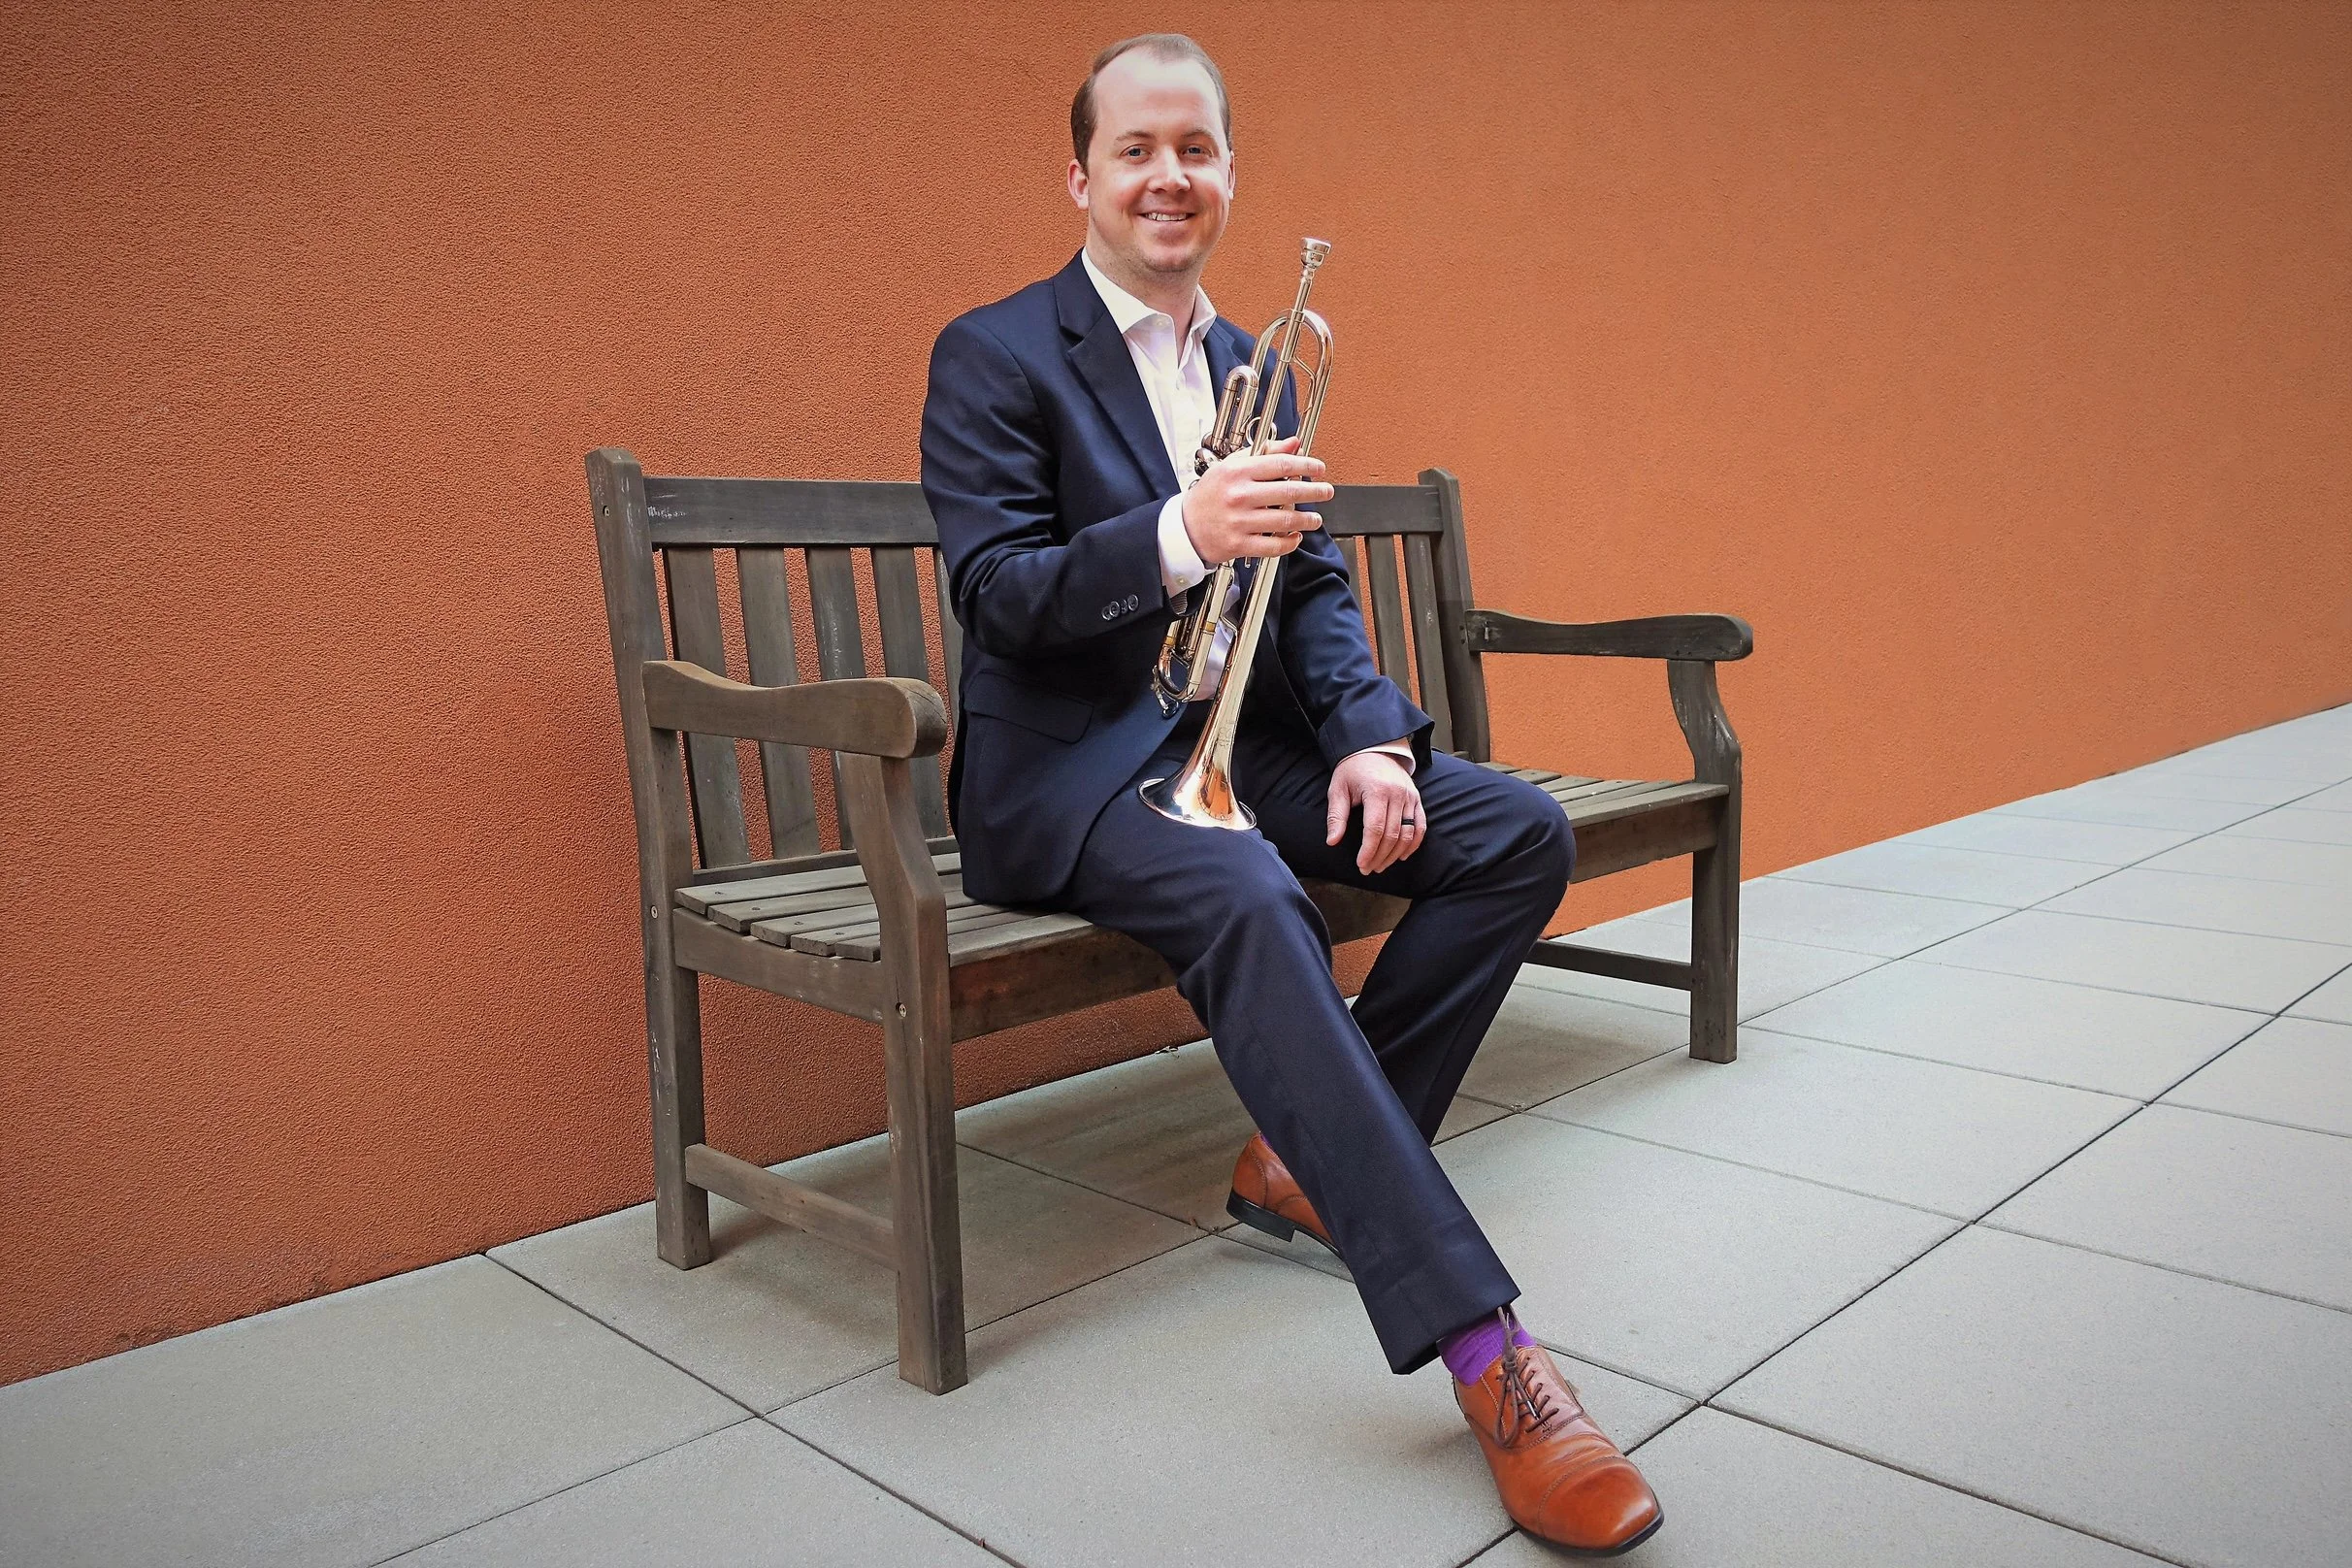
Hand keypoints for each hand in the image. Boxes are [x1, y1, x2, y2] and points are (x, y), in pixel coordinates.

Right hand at [1181, 435, 1330, 565]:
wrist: (1185, 528)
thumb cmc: (1210, 496)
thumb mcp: (1232, 467)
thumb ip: (1265, 454)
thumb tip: (1293, 444)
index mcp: (1237, 472)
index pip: (1281, 464)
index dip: (1306, 464)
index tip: (1319, 468)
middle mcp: (1239, 496)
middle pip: (1288, 491)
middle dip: (1314, 491)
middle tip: (1326, 491)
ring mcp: (1239, 521)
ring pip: (1285, 520)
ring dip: (1307, 520)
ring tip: (1315, 519)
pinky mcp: (1239, 544)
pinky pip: (1274, 546)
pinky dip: (1289, 542)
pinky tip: (1295, 536)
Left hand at [1326, 749, 1423, 875]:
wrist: (1374, 748)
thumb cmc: (1352, 770)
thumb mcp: (1338, 789)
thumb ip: (1336, 815)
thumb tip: (1332, 841)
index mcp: (1377, 790)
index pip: (1375, 828)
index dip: (1369, 851)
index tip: (1361, 865)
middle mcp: (1397, 794)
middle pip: (1392, 834)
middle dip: (1380, 856)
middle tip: (1368, 869)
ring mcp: (1410, 796)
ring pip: (1408, 833)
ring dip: (1395, 854)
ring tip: (1381, 865)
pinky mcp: (1417, 798)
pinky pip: (1420, 825)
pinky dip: (1413, 843)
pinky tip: (1402, 855)